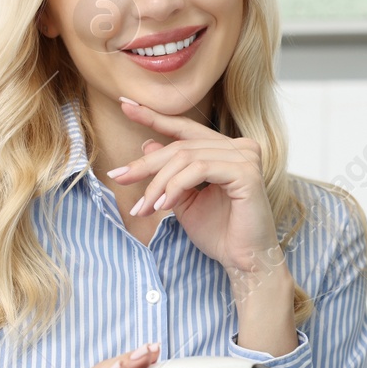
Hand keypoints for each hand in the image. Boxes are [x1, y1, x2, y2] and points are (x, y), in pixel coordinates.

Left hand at [106, 96, 283, 279]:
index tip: (125, 106)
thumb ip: (170, 173)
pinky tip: (164, 205)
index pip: (185, 128)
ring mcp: (245, 156)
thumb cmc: (220, 233)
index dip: (154, 117)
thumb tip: (148, 143)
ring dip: (158, 183)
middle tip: (119, 177)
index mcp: (226, 150)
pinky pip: (199, 170)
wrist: (244, 262)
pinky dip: (175, 187)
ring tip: (145, 207)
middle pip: (180, 145)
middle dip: (146, 164)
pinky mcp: (247, 171)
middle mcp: (239, 146)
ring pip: (185, 158)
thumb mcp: (184, 199)